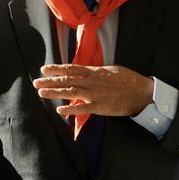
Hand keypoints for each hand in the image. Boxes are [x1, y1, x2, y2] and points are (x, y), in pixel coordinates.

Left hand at [34, 64, 154, 117]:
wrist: (141, 92)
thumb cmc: (128, 80)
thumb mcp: (111, 70)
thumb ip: (96, 72)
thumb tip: (86, 72)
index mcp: (94, 71)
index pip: (71, 69)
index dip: (56, 69)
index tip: (44, 69)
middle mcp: (92, 81)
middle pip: (67, 80)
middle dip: (50, 81)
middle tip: (36, 82)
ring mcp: (95, 94)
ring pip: (71, 92)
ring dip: (55, 92)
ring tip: (42, 92)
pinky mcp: (100, 107)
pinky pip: (82, 109)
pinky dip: (70, 110)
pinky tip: (59, 110)